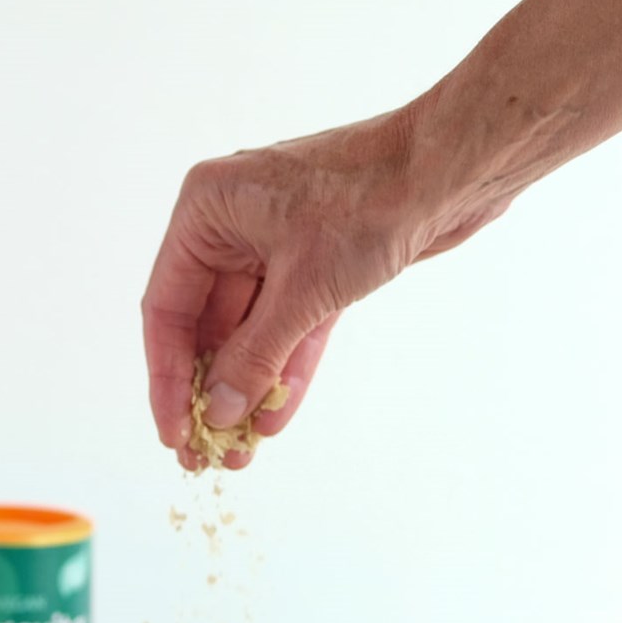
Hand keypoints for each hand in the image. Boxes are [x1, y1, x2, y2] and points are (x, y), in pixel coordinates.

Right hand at [142, 106, 506, 468]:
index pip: (167, 309)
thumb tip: (219, 413)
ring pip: (249, 333)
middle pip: (205, 327)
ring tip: (241, 450)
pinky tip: (276, 418)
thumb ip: (254, 356)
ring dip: (247, 390)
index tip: (174, 433)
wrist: (454, 168)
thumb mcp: (301, 289)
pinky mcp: (317, 264)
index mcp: (207, 210)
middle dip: (210, 393)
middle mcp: (232, 225)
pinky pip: (289, 327)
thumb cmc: (372, 200)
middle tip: (204, 454)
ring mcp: (275, 245)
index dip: (167, 378)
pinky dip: (285, 368)